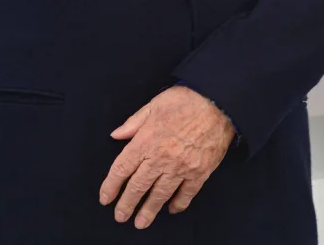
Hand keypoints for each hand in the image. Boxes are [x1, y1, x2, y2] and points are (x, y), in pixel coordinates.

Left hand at [99, 84, 234, 229]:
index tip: (105, 198)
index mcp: (146, 140)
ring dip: (149, 211)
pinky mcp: (199, 173)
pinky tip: (170, 209)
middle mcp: (161, 158)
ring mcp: (181, 168)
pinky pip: (186, 194)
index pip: (123, 168)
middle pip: (138, 186)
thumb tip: (116, 136)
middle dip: (127, 204)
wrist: (217, 102)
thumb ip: (133, 123)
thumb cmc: (184, 100)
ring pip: (160, 195)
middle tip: (120, 216)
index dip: (111, 185)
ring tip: (140, 223)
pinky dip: (178, 204)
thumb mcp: (153, 105)